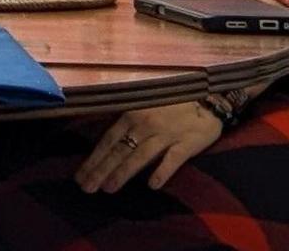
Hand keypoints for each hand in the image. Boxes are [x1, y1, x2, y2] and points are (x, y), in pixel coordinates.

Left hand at [76, 103, 222, 192]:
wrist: (208, 99)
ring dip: (123, 173)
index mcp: (131, 115)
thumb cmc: (171, 105)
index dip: (94, 159)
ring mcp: (166, 135)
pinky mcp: (186, 144)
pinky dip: (162, 171)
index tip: (80, 176)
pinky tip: (152, 185)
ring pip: (139, 157)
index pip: (108, 141)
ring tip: (108, 188)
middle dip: (101, 170)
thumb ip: (125, 123)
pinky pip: (172, 160)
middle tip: (87, 188)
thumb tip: (101, 142)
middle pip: (119, 151)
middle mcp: (145, 125)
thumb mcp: (142, 107)